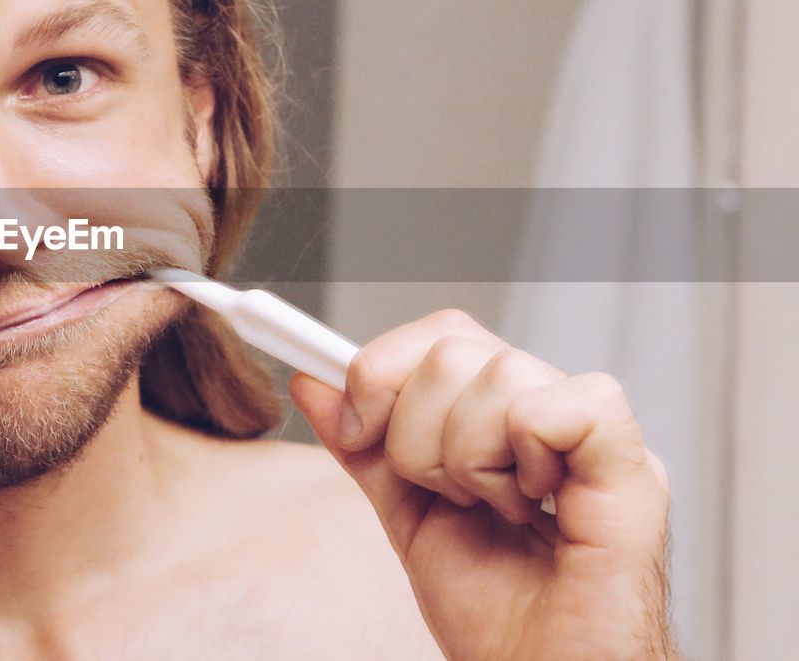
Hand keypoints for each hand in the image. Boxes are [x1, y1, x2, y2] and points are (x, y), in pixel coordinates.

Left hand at [290, 309, 674, 660]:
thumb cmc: (494, 612)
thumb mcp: (407, 513)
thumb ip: (364, 446)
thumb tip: (313, 380)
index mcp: (503, 413)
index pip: (439, 336)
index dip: (382, 368)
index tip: (354, 427)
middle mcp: (550, 408)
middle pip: (454, 345)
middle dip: (416, 430)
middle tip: (444, 494)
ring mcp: (593, 433)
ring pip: (501, 371)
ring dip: (467, 457)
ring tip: (495, 510)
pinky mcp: (634, 465)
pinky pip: (561, 406)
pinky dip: (526, 456)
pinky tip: (537, 507)